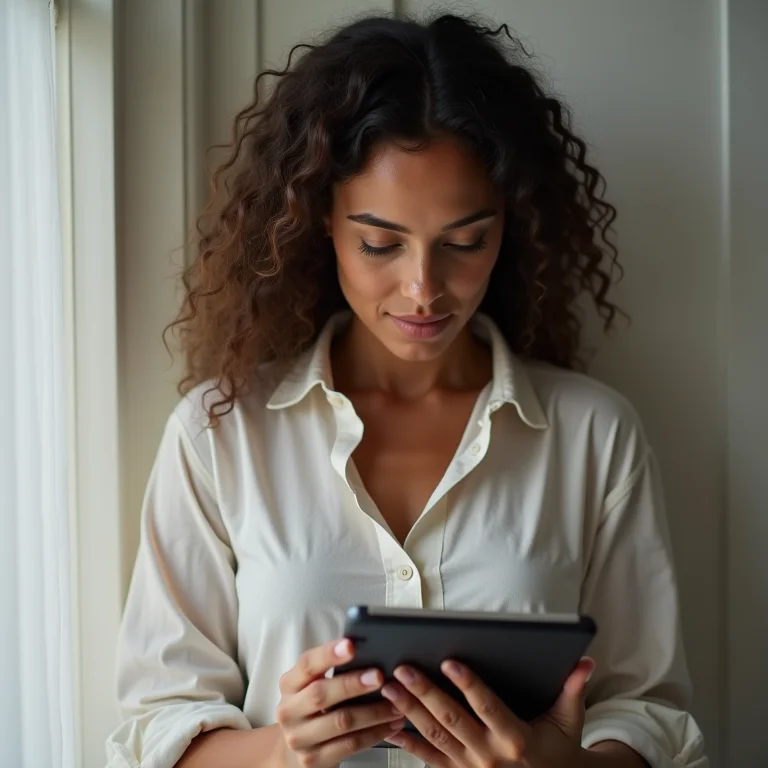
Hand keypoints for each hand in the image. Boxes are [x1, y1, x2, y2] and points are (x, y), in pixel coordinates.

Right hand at [275, 637, 405, 767]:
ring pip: (341, 722)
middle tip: (380, 676)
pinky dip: (374, 733)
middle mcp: (289, 711)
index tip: (351, 645)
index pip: (307, 664)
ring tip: (396, 704)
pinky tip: (390, 725)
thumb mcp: (311, 685)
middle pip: (321, 694)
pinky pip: (350, 745)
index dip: (329, 654)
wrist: (295, 748)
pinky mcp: (313, 760)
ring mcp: (299, 738)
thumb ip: (330, 670)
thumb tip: (367, 650)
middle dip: (353, 684)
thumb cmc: (311, 707)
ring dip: (374, 712)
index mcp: (289, 684)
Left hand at [379, 657, 594, 766]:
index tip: (449, 661)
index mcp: (516, 739)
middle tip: (403, 668)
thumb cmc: (559, 750)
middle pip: (453, 720)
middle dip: (425, 693)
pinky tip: (390, 727)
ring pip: (436, 737)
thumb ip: (573, 689)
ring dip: (410, 712)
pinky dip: (409, 744)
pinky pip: (431, 760)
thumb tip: (585, 661)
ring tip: (390, 689)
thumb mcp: (569, 721)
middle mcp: (491, 757)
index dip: (469, 684)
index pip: (488, 707)